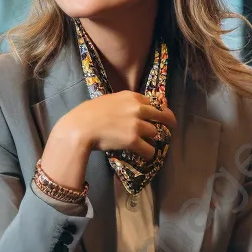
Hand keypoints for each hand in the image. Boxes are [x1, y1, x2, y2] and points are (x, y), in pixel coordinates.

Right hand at [61, 91, 176, 160]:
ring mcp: (137, 124)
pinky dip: (148, 154)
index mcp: (131, 96)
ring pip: (155, 133)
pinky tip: (143, 155)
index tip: (157, 115)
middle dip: (168, 122)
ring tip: (145, 144)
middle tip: (171, 127)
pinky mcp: (134, 140)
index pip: (152, 102)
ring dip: (151, 140)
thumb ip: (122, 103)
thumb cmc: (88, 113)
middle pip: (162, 115)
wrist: (80, 127)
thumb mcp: (108, 100)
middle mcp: (138, 108)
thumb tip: (128, 110)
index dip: (155, 110)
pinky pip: (150, 150)